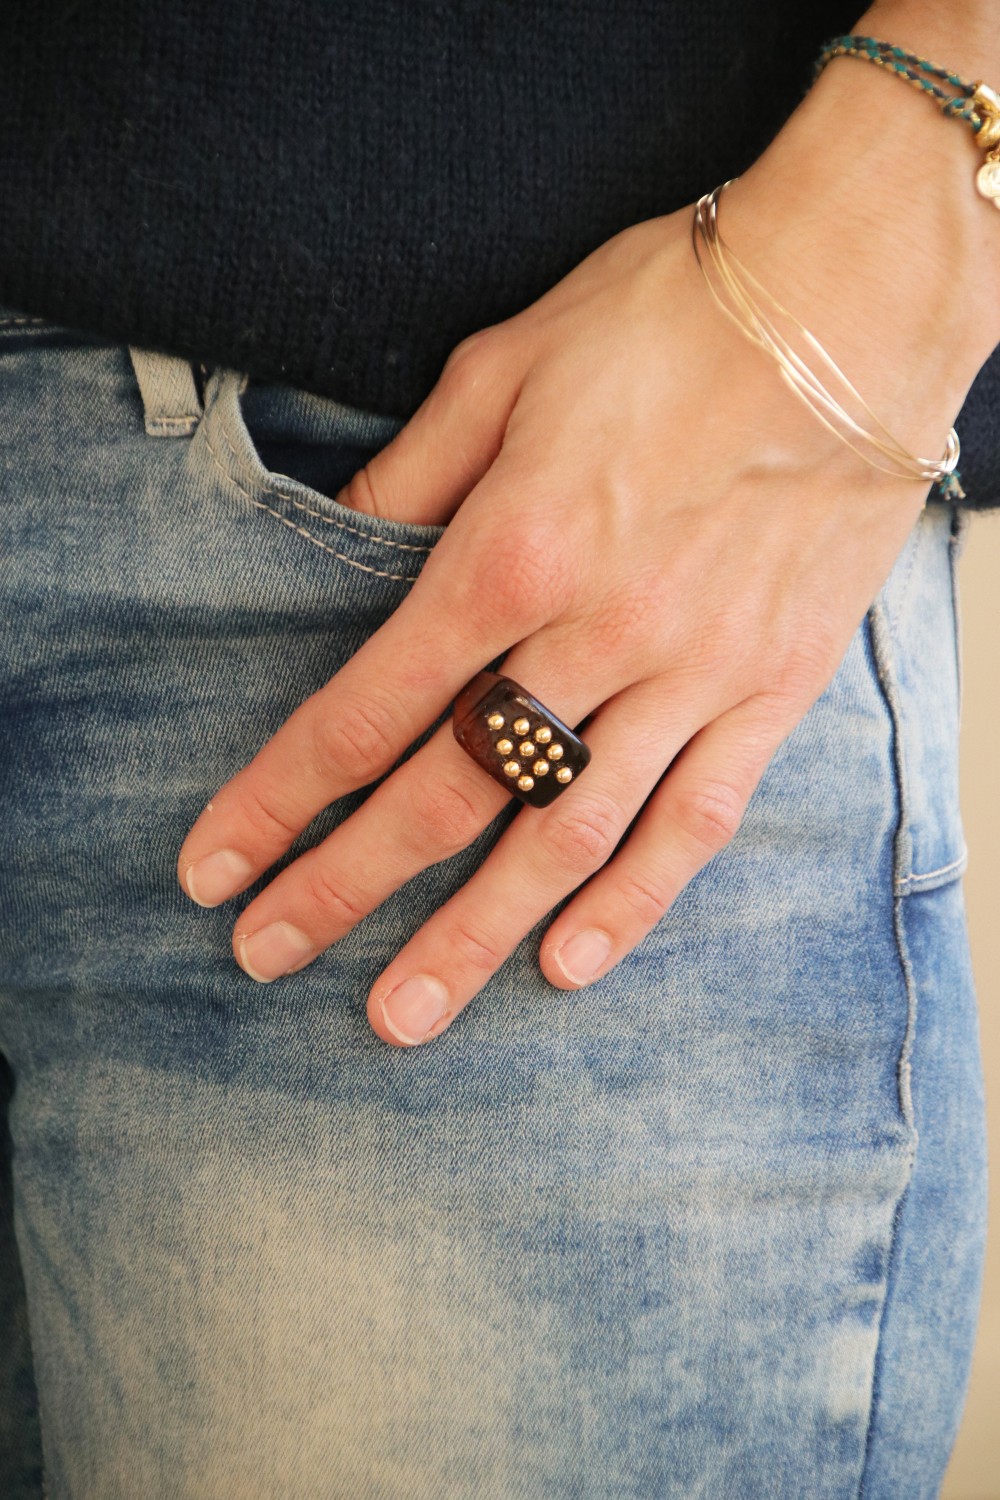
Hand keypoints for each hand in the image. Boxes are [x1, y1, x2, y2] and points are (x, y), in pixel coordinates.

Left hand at [176, 45, 997, 1046]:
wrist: (849, 301)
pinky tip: (570, 963)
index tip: (219, 863)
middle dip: (347, 886)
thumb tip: (345, 545)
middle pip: (451, 792)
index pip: (371, 706)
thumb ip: (414, 475)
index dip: (282, 796)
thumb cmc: (669, 318)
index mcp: (514, 548)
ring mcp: (693, 673)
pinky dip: (633, 903)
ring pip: (568, 835)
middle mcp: (598, 631)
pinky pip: (698, 821)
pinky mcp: (771, 690)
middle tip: (272, 956)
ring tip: (405, 1013)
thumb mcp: (504, 365)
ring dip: (476, 933)